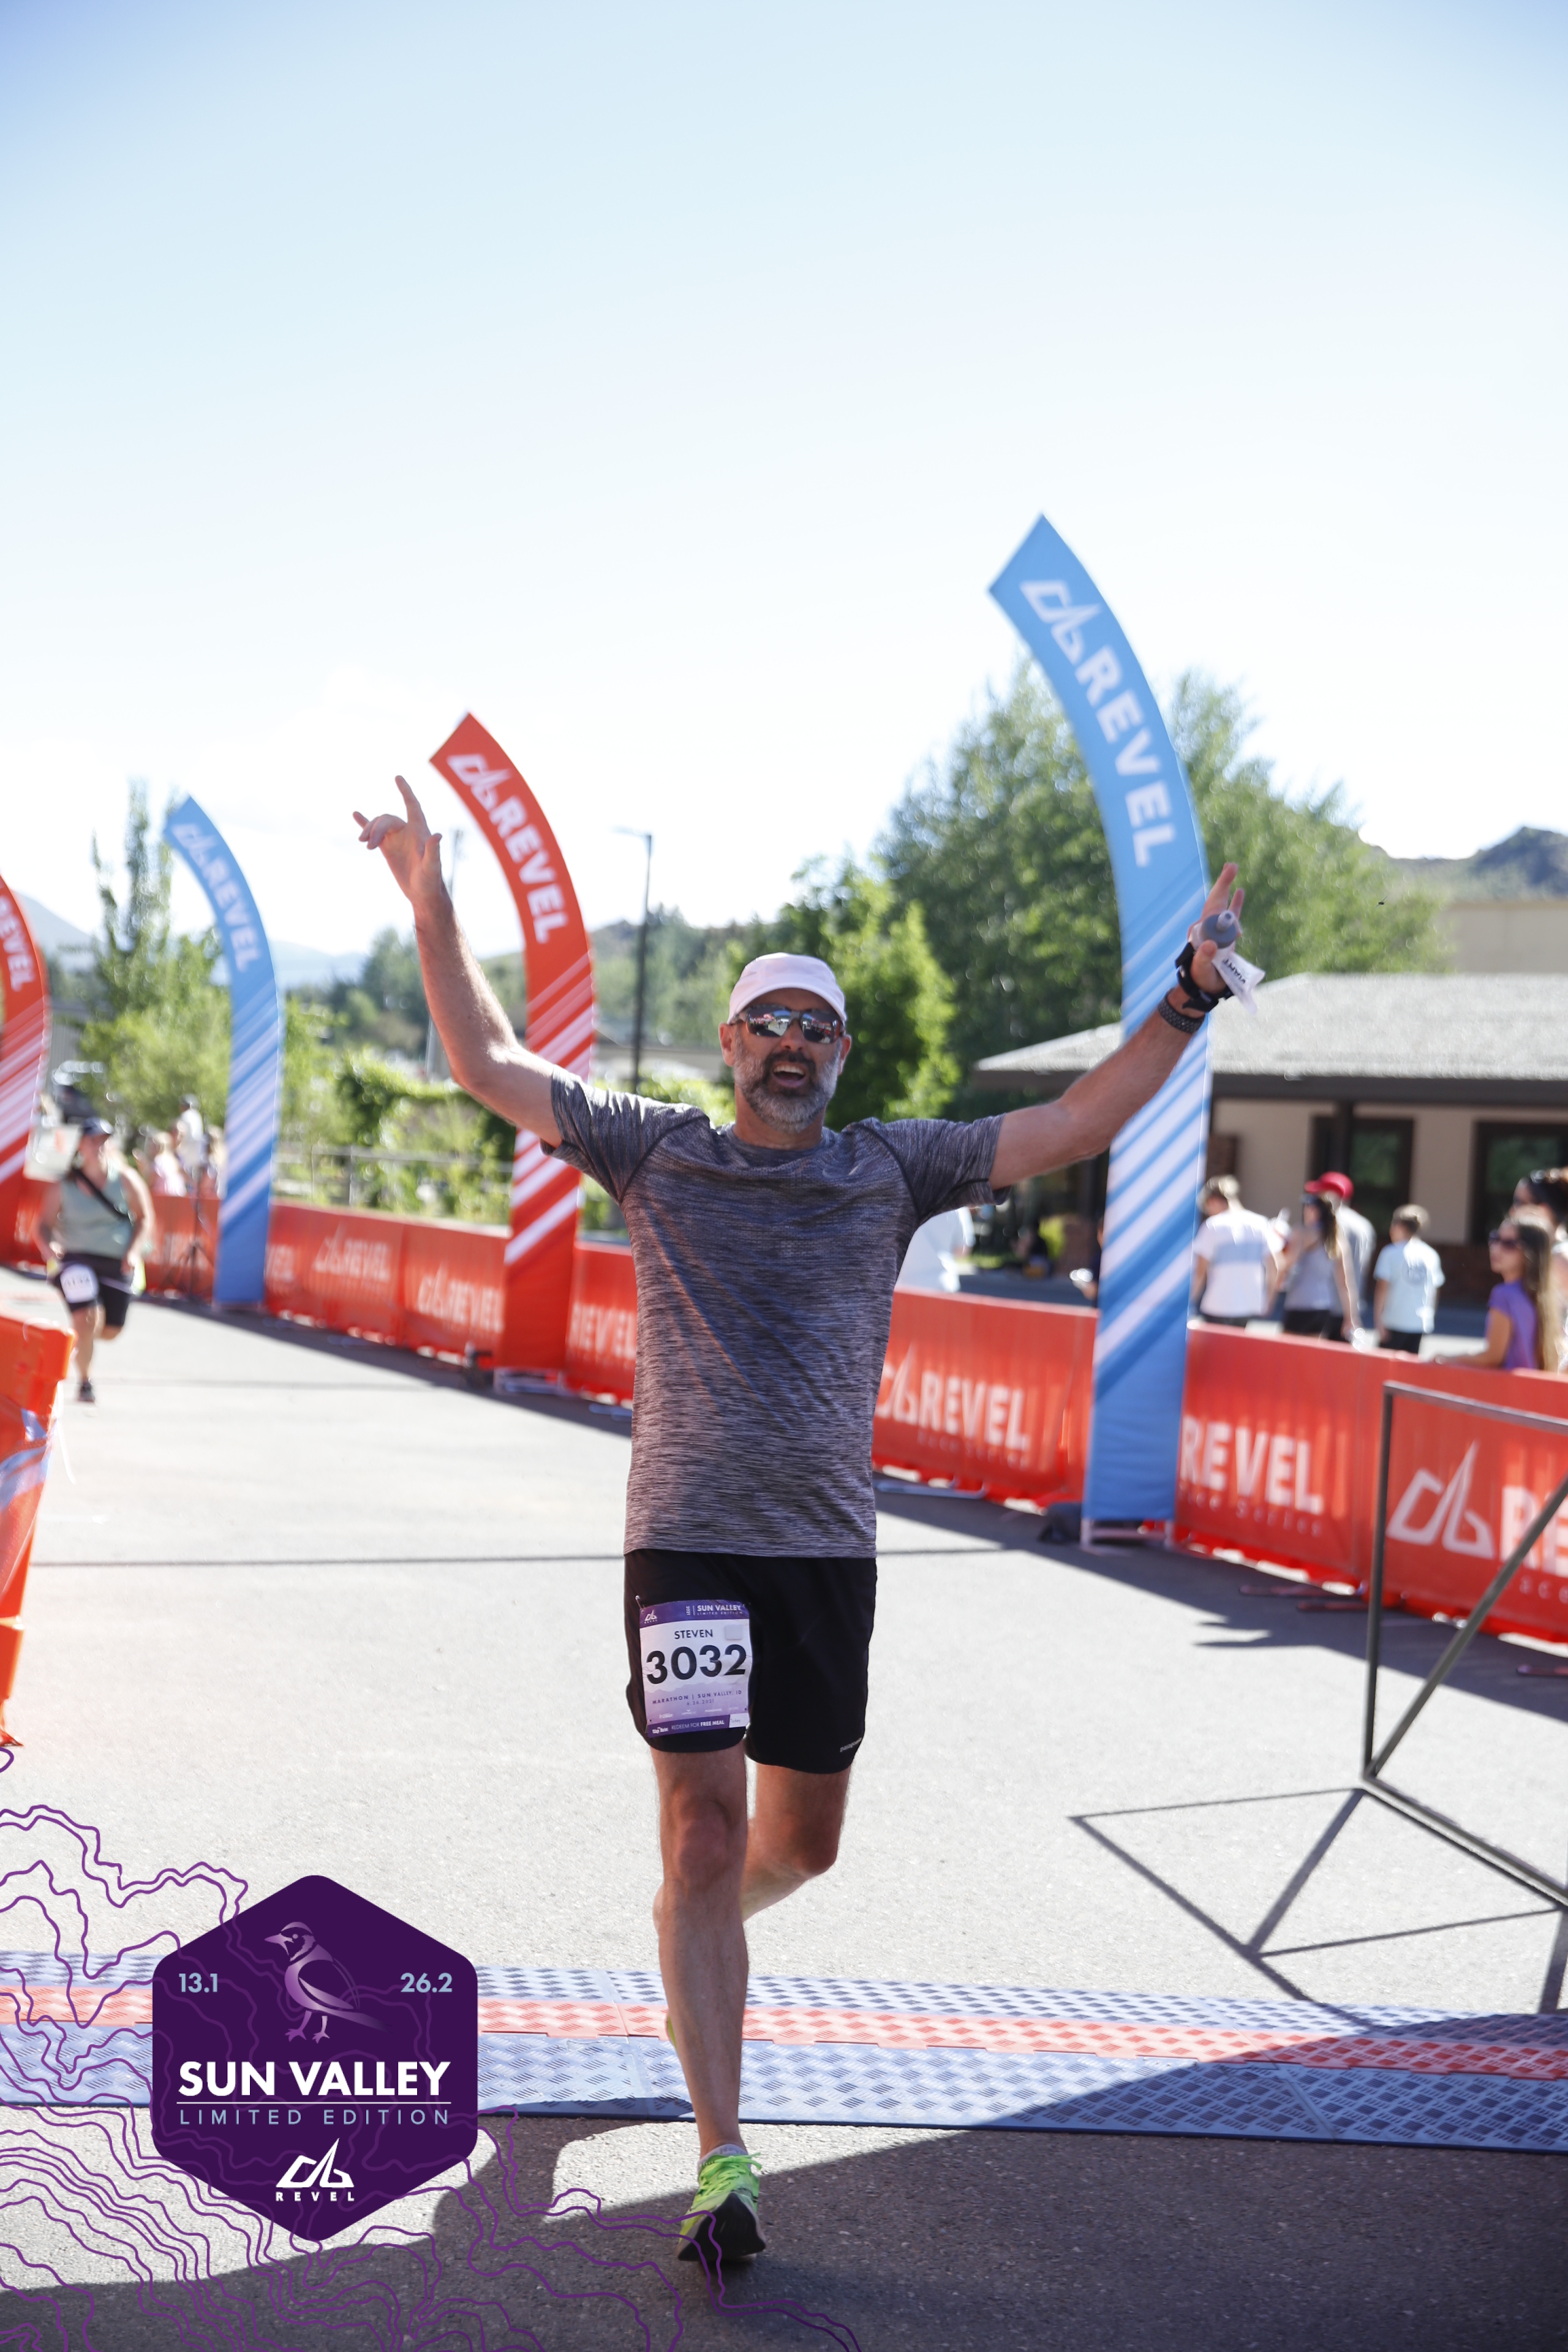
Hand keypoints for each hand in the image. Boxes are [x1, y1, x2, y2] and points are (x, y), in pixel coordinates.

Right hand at [354, 777, 445, 911]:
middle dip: (376, 828)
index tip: (398, 777)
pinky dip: (364, 823)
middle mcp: (408, 831)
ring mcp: (397, 838)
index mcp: (419, 831)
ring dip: (368, 830)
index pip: (412, 806)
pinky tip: (355, 814)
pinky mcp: (387, 848)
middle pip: (387, 819)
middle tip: (368, 846)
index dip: (406, 791)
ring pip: (379, 825)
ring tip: (363, 843)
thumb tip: (437, 835)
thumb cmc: (431, 881)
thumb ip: (434, 851)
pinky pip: (374, 832)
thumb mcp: (432, 867)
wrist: (422, 893)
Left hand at [1188, 865, 1241, 996]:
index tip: (1233, 886)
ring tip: (1232, 869)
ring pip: (1223, 905)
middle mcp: (1208, 926)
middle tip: (1232, 865)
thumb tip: (1211, 945)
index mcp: (1201, 931)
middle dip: (1224, 883)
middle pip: (1216, 900)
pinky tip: (1239, 891)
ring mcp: (1216, 929)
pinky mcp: (1225, 934)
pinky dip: (1234, 903)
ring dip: (1227, 888)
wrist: (1205, 987)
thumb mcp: (1200, 969)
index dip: (1222, 892)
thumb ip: (1204, 958)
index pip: (1212, 907)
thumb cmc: (1201, 979)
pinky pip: (1231, 916)